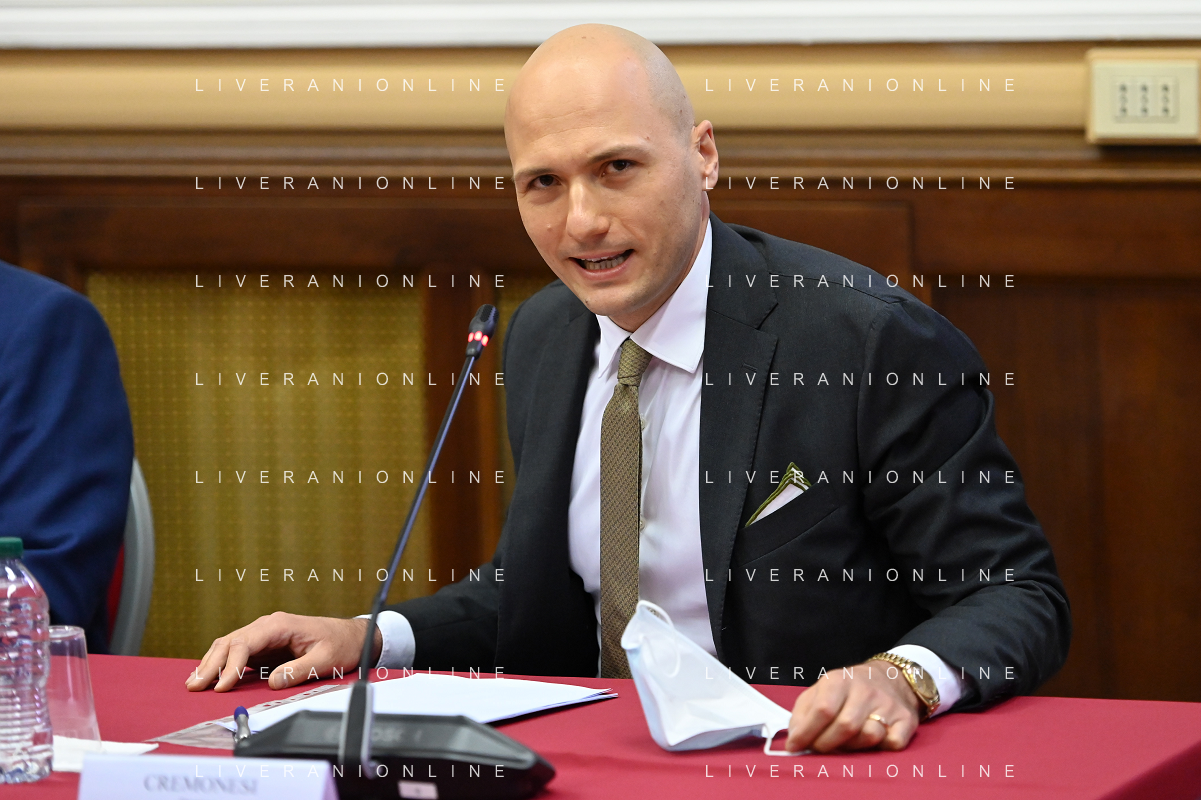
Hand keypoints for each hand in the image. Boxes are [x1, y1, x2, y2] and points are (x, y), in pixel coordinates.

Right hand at [185, 612, 382, 691]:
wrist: (350, 636)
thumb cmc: (339, 644)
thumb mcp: (325, 659)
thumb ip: (299, 670)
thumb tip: (273, 682)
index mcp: (280, 625)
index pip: (246, 642)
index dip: (231, 665)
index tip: (222, 685)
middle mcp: (268, 626)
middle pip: (231, 642)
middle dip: (211, 664)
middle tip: (195, 686)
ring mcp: (263, 634)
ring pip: (229, 645)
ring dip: (211, 663)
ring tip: (194, 683)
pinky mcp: (263, 645)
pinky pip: (236, 652)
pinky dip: (220, 662)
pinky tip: (208, 675)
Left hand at [784, 659, 921, 752]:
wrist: (890, 678)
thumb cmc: (847, 690)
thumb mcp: (820, 691)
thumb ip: (803, 713)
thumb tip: (793, 741)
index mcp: (839, 680)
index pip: (823, 710)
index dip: (807, 732)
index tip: (796, 747)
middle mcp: (865, 690)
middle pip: (845, 726)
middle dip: (827, 744)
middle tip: (820, 748)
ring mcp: (888, 704)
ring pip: (869, 735)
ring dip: (853, 746)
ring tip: (846, 741)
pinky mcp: (906, 720)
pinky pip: (893, 743)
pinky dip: (880, 748)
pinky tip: (872, 741)